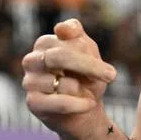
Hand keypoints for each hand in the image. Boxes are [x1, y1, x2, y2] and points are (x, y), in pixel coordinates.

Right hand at [22, 19, 117, 139]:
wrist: (84, 111)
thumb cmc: (86, 79)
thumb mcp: (90, 55)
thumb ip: (78, 38)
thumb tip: (60, 28)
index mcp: (45, 43)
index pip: (65, 36)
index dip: (86, 49)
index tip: (103, 60)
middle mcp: (32, 59)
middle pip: (59, 56)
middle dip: (89, 66)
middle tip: (111, 75)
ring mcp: (29, 81)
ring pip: (64, 83)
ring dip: (83, 89)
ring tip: (86, 93)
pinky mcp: (32, 102)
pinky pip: (60, 102)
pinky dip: (79, 104)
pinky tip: (89, 104)